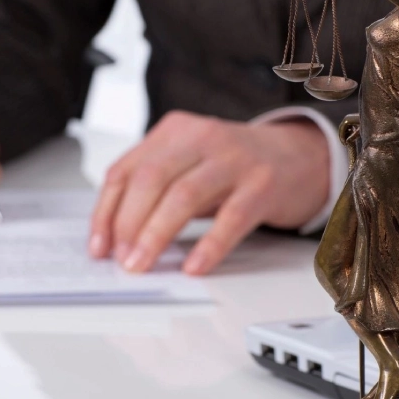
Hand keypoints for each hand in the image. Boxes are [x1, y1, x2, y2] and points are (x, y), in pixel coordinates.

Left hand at [89, 111, 328, 274]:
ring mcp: (234, 159)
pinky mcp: (262, 183)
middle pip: (150, 179)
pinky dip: (209, 246)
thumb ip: (155, 187)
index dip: (106, 212)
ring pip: (183, 196)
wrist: (298, 156)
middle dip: (128, 224)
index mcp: (173, 131)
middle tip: (122, 260)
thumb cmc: (234, 166)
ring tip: (142, 264)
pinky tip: (193, 266)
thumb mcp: (188, 164)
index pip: (125, 170)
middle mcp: (201, 137)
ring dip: (156, 235)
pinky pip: (230, 218)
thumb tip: (117, 237)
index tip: (99, 247)